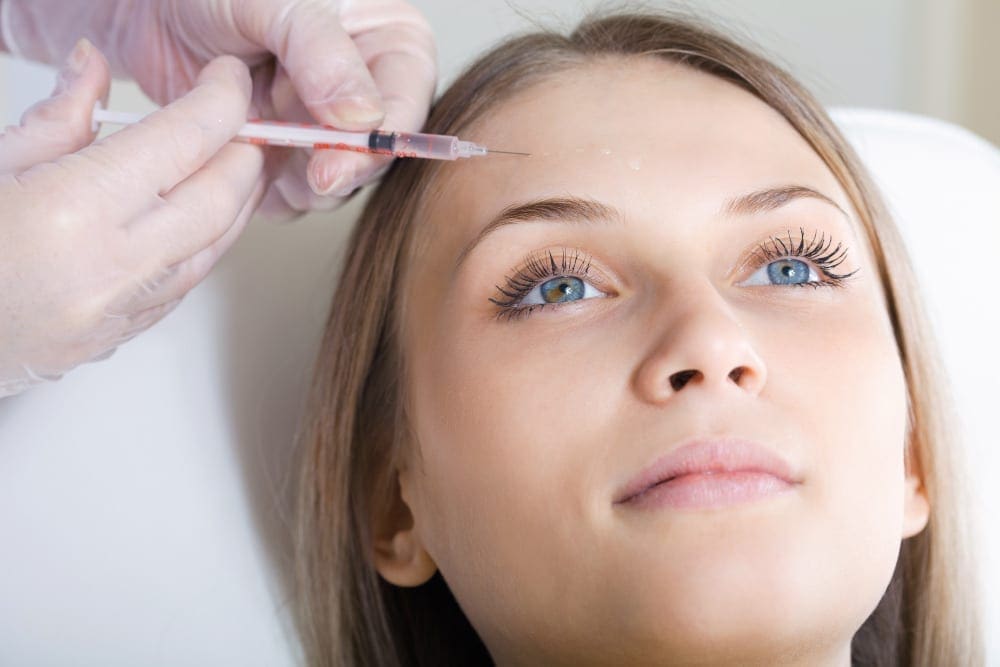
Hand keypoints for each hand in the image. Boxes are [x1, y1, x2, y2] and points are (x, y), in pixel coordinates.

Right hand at [0, 41, 264, 396]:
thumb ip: (57, 119)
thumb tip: (93, 69)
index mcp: (72, 211)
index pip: (182, 143)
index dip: (222, 103)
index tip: (229, 83)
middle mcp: (107, 268)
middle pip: (217, 201)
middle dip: (246, 155)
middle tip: (247, 124)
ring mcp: (114, 312)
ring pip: (212, 251)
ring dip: (237, 203)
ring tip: (236, 168)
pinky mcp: (114, 338)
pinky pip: (182, 286)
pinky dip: (204, 246)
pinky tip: (199, 221)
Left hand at [2, 0, 437, 219]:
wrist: (146, 13)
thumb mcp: (268, 2)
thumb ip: (320, 50)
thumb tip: (363, 115)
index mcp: (383, 37)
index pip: (408, 96)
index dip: (382, 138)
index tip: (337, 162)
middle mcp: (365, 87)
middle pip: (378, 152)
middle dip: (336, 168)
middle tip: (301, 172)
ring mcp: (327, 128)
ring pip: (338, 182)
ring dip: (297, 182)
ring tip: (253, 144)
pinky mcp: (290, 159)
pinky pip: (294, 198)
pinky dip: (265, 191)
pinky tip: (238, 158)